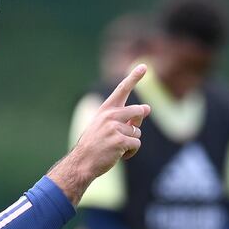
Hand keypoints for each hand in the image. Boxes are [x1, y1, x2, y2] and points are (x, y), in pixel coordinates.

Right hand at [48, 65, 150, 204]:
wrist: (82, 162)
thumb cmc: (94, 146)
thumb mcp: (105, 127)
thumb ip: (123, 118)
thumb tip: (146, 109)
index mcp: (105, 110)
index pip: (122, 89)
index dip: (134, 77)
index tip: (144, 66)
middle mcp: (110, 115)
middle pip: (138, 111)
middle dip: (138, 121)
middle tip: (129, 128)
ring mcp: (114, 127)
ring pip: (137, 131)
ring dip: (131, 142)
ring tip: (116, 148)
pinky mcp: (120, 140)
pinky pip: (136, 144)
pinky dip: (131, 152)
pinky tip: (119, 155)